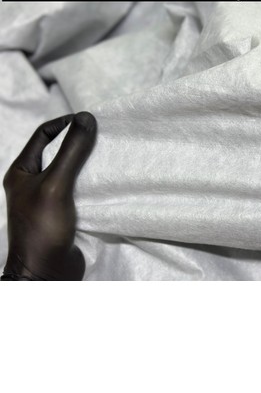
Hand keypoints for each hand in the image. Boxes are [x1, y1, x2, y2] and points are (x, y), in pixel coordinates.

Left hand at [2, 112, 95, 280]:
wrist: (45, 274)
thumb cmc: (43, 227)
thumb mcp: (56, 184)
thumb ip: (71, 151)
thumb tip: (87, 118)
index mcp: (21, 171)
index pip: (43, 135)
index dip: (65, 124)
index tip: (89, 121)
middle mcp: (32, 182)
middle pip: (58, 151)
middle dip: (79, 142)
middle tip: (102, 137)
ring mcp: (47, 198)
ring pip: (70, 171)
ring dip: (88, 163)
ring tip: (108, 156)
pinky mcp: (63, 213)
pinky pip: (79, 190)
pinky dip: (92, 183)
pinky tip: (108, 182)